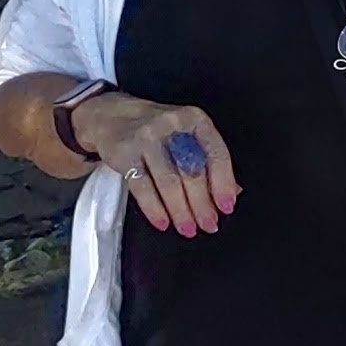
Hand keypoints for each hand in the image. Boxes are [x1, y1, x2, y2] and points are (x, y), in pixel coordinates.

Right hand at [74, 91, 238, 238]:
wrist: (113, 117)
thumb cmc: (159, 131)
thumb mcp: (188, 135)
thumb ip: (209, 161)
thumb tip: (232, 191)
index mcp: (196, 119)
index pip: (216, 154)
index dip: (223, 183)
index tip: (226, 206)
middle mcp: (172, 125)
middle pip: (192, 170)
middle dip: (202, 204)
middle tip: (208, 224)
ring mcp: (146, 138)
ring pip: (169, 181)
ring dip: (180, 211)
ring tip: (188, 228)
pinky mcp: (124, 153)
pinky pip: (142, 187)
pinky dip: (154, 208)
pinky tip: (163, 222)